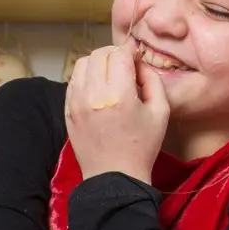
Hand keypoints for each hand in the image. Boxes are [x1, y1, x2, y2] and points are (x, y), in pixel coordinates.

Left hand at [64, 44, 169, 181]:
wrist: (114, 177)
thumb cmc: (142, 146)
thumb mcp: (161, 112)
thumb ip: (153, 81)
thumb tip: (139, 64)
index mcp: (118, 95)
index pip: (119, 54)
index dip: (130, 52)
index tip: (137, 60)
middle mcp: (93, 95)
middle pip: (99, 54)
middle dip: (114, 54)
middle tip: (124, 66)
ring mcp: (76, 103)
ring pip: (82, 64)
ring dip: (97, 63)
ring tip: (109, 76)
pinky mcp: (67, 111)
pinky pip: (73, 81)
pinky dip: (85, 77)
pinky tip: (97, 89)